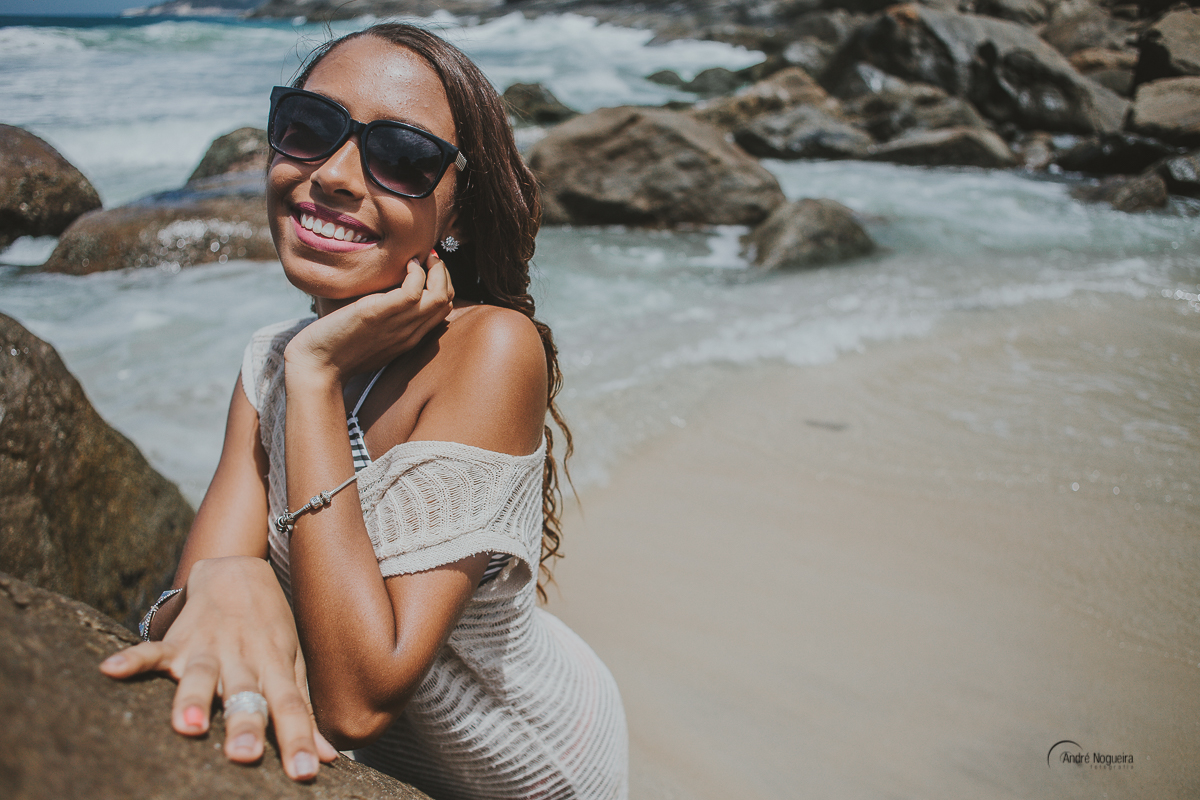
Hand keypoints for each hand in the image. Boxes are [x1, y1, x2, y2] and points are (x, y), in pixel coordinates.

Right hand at [99, 556, 338, 779]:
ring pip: (201, 674)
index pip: (290, 707)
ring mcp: (208, 647)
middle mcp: (242, 657)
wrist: (239, 572)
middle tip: (244, 756)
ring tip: (187, 726)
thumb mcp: (290, 665)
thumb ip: (301, 710)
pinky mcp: (177, 638)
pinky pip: (152, 649)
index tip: (304, 772)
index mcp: (274, 667)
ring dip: (193, 699)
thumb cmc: (268, 631)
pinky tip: (111, 669)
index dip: (298, 739)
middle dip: (244, 724)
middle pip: (245, 694)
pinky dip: (132, 659)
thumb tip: (325, 759)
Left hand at [286, 250, 454, 382]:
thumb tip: (380, 293)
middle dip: (444, 274)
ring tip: (421, 257)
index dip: (442, 284)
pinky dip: (416, 272)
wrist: (316, 367)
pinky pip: (414, 290)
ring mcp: (398, 325)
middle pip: (446, 301)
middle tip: (428, 258)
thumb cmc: (333, 349)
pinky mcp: (380, 314)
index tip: (427, 268)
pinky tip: (405, 264)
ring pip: (440, 296)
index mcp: (408, 339)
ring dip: (437, 270)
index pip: (442, 310)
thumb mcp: (367, 335)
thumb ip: (381, 319)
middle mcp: (409, 333)